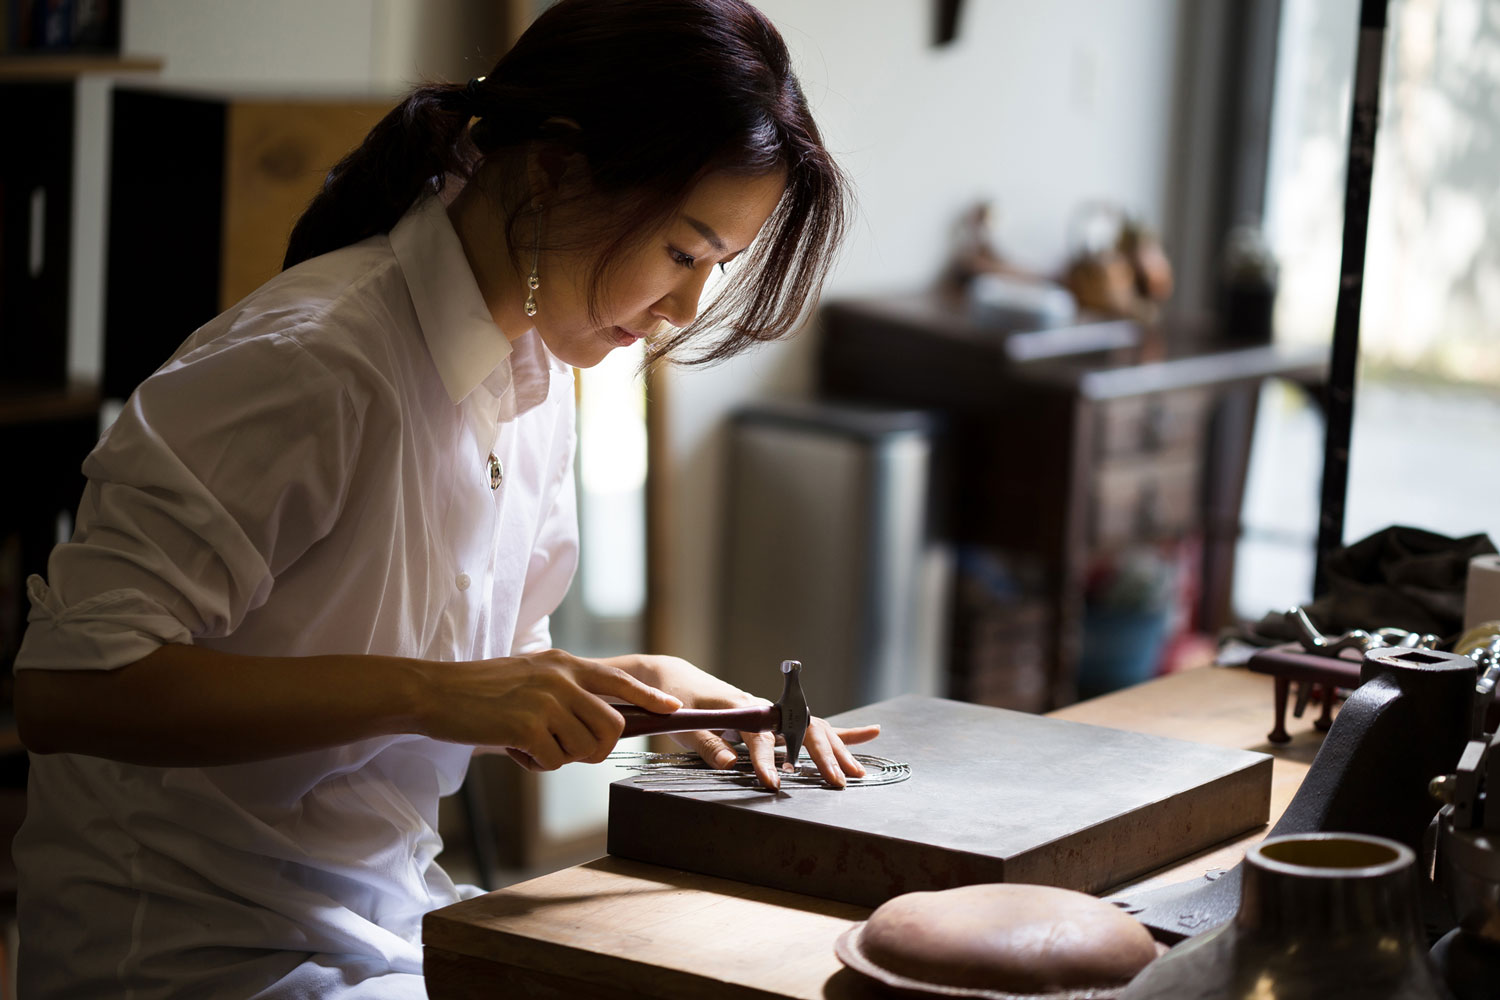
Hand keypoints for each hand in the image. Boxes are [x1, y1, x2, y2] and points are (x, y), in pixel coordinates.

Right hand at [425, 649, 679, 770]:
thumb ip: (563, 695)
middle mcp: (561, 678)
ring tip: (529, 744)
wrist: (434, 692)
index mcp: (564, 664)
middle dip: (597, 749)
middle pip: (612, 725)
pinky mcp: (529, 725)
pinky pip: (553, 761)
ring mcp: (547, 700)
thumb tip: (594, 729)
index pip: (619, 679)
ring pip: (584, 748)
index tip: (672, 709)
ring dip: (561, 758)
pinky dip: (536, 764)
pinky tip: (513, 749)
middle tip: (567, 752)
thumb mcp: (529, 678)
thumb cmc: (479, 693)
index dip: (648, 698)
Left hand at [607, 654, 880, 789]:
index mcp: (741, 707)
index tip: (774, 783)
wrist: (674, 679)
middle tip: (837, 783)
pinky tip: (870, 733)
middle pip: (802, 730)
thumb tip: (730, 765)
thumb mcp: (684, 722)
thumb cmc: (677, 701)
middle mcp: (764, 708)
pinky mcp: (776, 719)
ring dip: (839, 749)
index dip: (766, 761)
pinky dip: (842, 732)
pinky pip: (812, 726)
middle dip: (822, 757)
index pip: (760, 736)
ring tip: (859, 772)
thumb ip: (708, 744)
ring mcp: (773, 712)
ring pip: (815, 728)